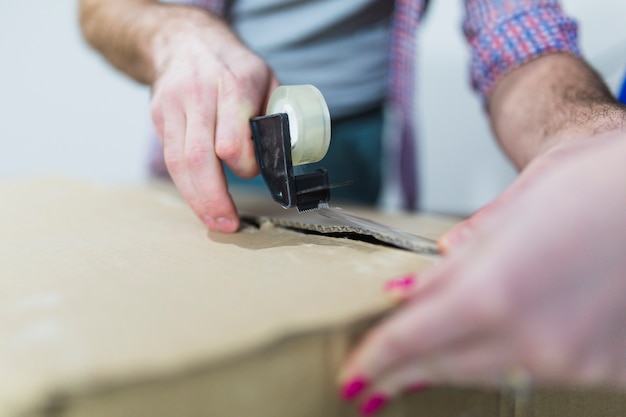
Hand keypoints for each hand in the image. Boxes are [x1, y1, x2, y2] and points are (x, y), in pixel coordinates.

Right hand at [150, 17, 278, 231]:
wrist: (186, 41)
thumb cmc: (234, 66)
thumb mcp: (267, 79)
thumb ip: (276, 116)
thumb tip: (285, 158)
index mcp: (233, 85)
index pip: (232, 142)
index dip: (245, 167)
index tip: (255, 172)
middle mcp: (199, 96)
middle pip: (199, 158)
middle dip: (214, 198)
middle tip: (228, 224)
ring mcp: (173, 106)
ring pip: (179, 163)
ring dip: (196, 199)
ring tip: (214, 222)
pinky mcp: (159, 116)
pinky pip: (170, 158)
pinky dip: (185, 185)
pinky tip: (199, 202)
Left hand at [339, 129, 625, 413]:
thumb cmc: (601, 183)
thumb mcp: (516, 206)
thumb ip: (461, 257)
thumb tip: (416, 286)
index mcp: (496, 289)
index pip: (413, 337)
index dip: (376, 358)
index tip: (353, 372)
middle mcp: (532, 336)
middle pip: (442, 363)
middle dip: (399, 372)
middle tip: (369, 382)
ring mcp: (571, 359)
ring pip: (484, 371)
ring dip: (443, 369)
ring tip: (411, 372)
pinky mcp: (605, 368)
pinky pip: (532, 369)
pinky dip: (500, 360)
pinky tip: (483, 352)